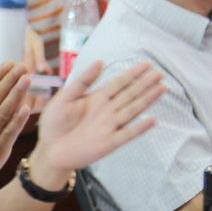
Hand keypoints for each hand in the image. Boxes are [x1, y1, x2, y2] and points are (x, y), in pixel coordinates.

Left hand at [24, 59, 161, 189]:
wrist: (50, 149)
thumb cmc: (55, 122)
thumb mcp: (65, 97)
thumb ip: (83, 81)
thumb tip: (100, 61)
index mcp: (97, 98)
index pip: (119, 83)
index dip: (132, 74)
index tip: (146, 64)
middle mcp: (107, 110)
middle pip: (130, 94)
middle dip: (145, 84)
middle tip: (160, 74)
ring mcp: (110, 126)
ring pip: (132, 110)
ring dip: (147, 100)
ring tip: (161, 89)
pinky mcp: (109, 143)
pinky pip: (127, 134)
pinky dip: (140, 128)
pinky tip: (152, 120)